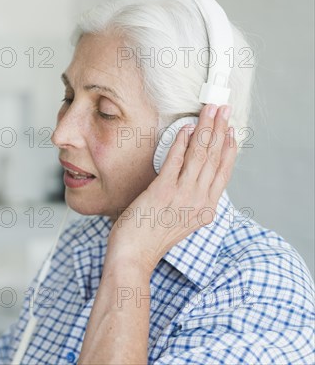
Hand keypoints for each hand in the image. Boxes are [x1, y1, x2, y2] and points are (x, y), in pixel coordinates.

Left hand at [106, 104, 236, 274]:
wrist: (134, 256)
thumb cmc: (151, 238)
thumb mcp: (180, 220)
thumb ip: (189, 200)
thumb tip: (190, 176)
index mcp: (206, 209)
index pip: (224, 172)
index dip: (229, 148)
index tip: (231, 130)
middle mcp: (199, 201)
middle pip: (215, 158)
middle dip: (220, 129)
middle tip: (223, 109)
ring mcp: (182, 196)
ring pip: (200, 155)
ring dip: (205, 129)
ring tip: (209, 110)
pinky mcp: (163, 191)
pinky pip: (175, 160)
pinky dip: (181, 142)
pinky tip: (184, 129)